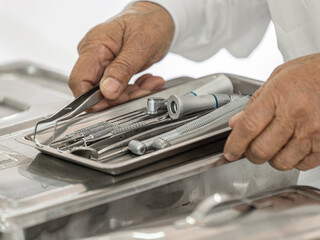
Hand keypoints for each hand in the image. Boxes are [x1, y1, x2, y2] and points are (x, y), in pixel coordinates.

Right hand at [68, 2, 173, 110]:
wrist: (156, 17)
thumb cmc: (148, 23)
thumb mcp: (139, 46)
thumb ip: (122, 69)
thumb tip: (107, 91)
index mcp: (94, 46)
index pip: (79, 80)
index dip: (91, 99)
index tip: (111, 105)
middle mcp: (94, 55)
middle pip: (95, 90)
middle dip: (120, 97)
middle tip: (141, 91)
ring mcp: (101, 63)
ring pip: (109, 92)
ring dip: (131, 94)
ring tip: (149, 84)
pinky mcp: (111, 69)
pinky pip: (118, 88)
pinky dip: (134, 89)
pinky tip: (146, 82)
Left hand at [224, 53, 319, 170]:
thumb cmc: (312, 72)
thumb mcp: (277, 78)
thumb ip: (254, 103)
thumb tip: (235, 124)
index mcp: (279, 96)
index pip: (248, 127)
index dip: (234, 144)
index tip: (229, 152)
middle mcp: (296, 114)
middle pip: (262, 150)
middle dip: (251, 154)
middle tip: (251, 149)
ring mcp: (313, 131)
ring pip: (281, 162)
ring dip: (272, 158)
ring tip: (275, 146)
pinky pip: (302, 165)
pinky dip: (293, 161)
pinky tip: (293, 147)